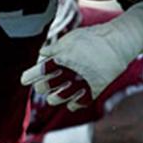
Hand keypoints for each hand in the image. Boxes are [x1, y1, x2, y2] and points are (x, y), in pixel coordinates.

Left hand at [21, 1, 142, 110]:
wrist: (118, 42)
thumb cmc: (93, 37)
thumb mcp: (70, 38)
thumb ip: (54, 47)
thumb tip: (41, 54)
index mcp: (62, 57)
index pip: (40, 71)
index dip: (30, 76)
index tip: (24, 80)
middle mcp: (69, 72)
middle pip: (45, 86)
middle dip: (40, 86)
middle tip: (40, 85)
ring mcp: (81, 82)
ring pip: (57, 98)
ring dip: (53, 98)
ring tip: (51, 97)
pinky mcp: (93, 90)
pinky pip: (78, 103)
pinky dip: (72, 104)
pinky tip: (69, 102)